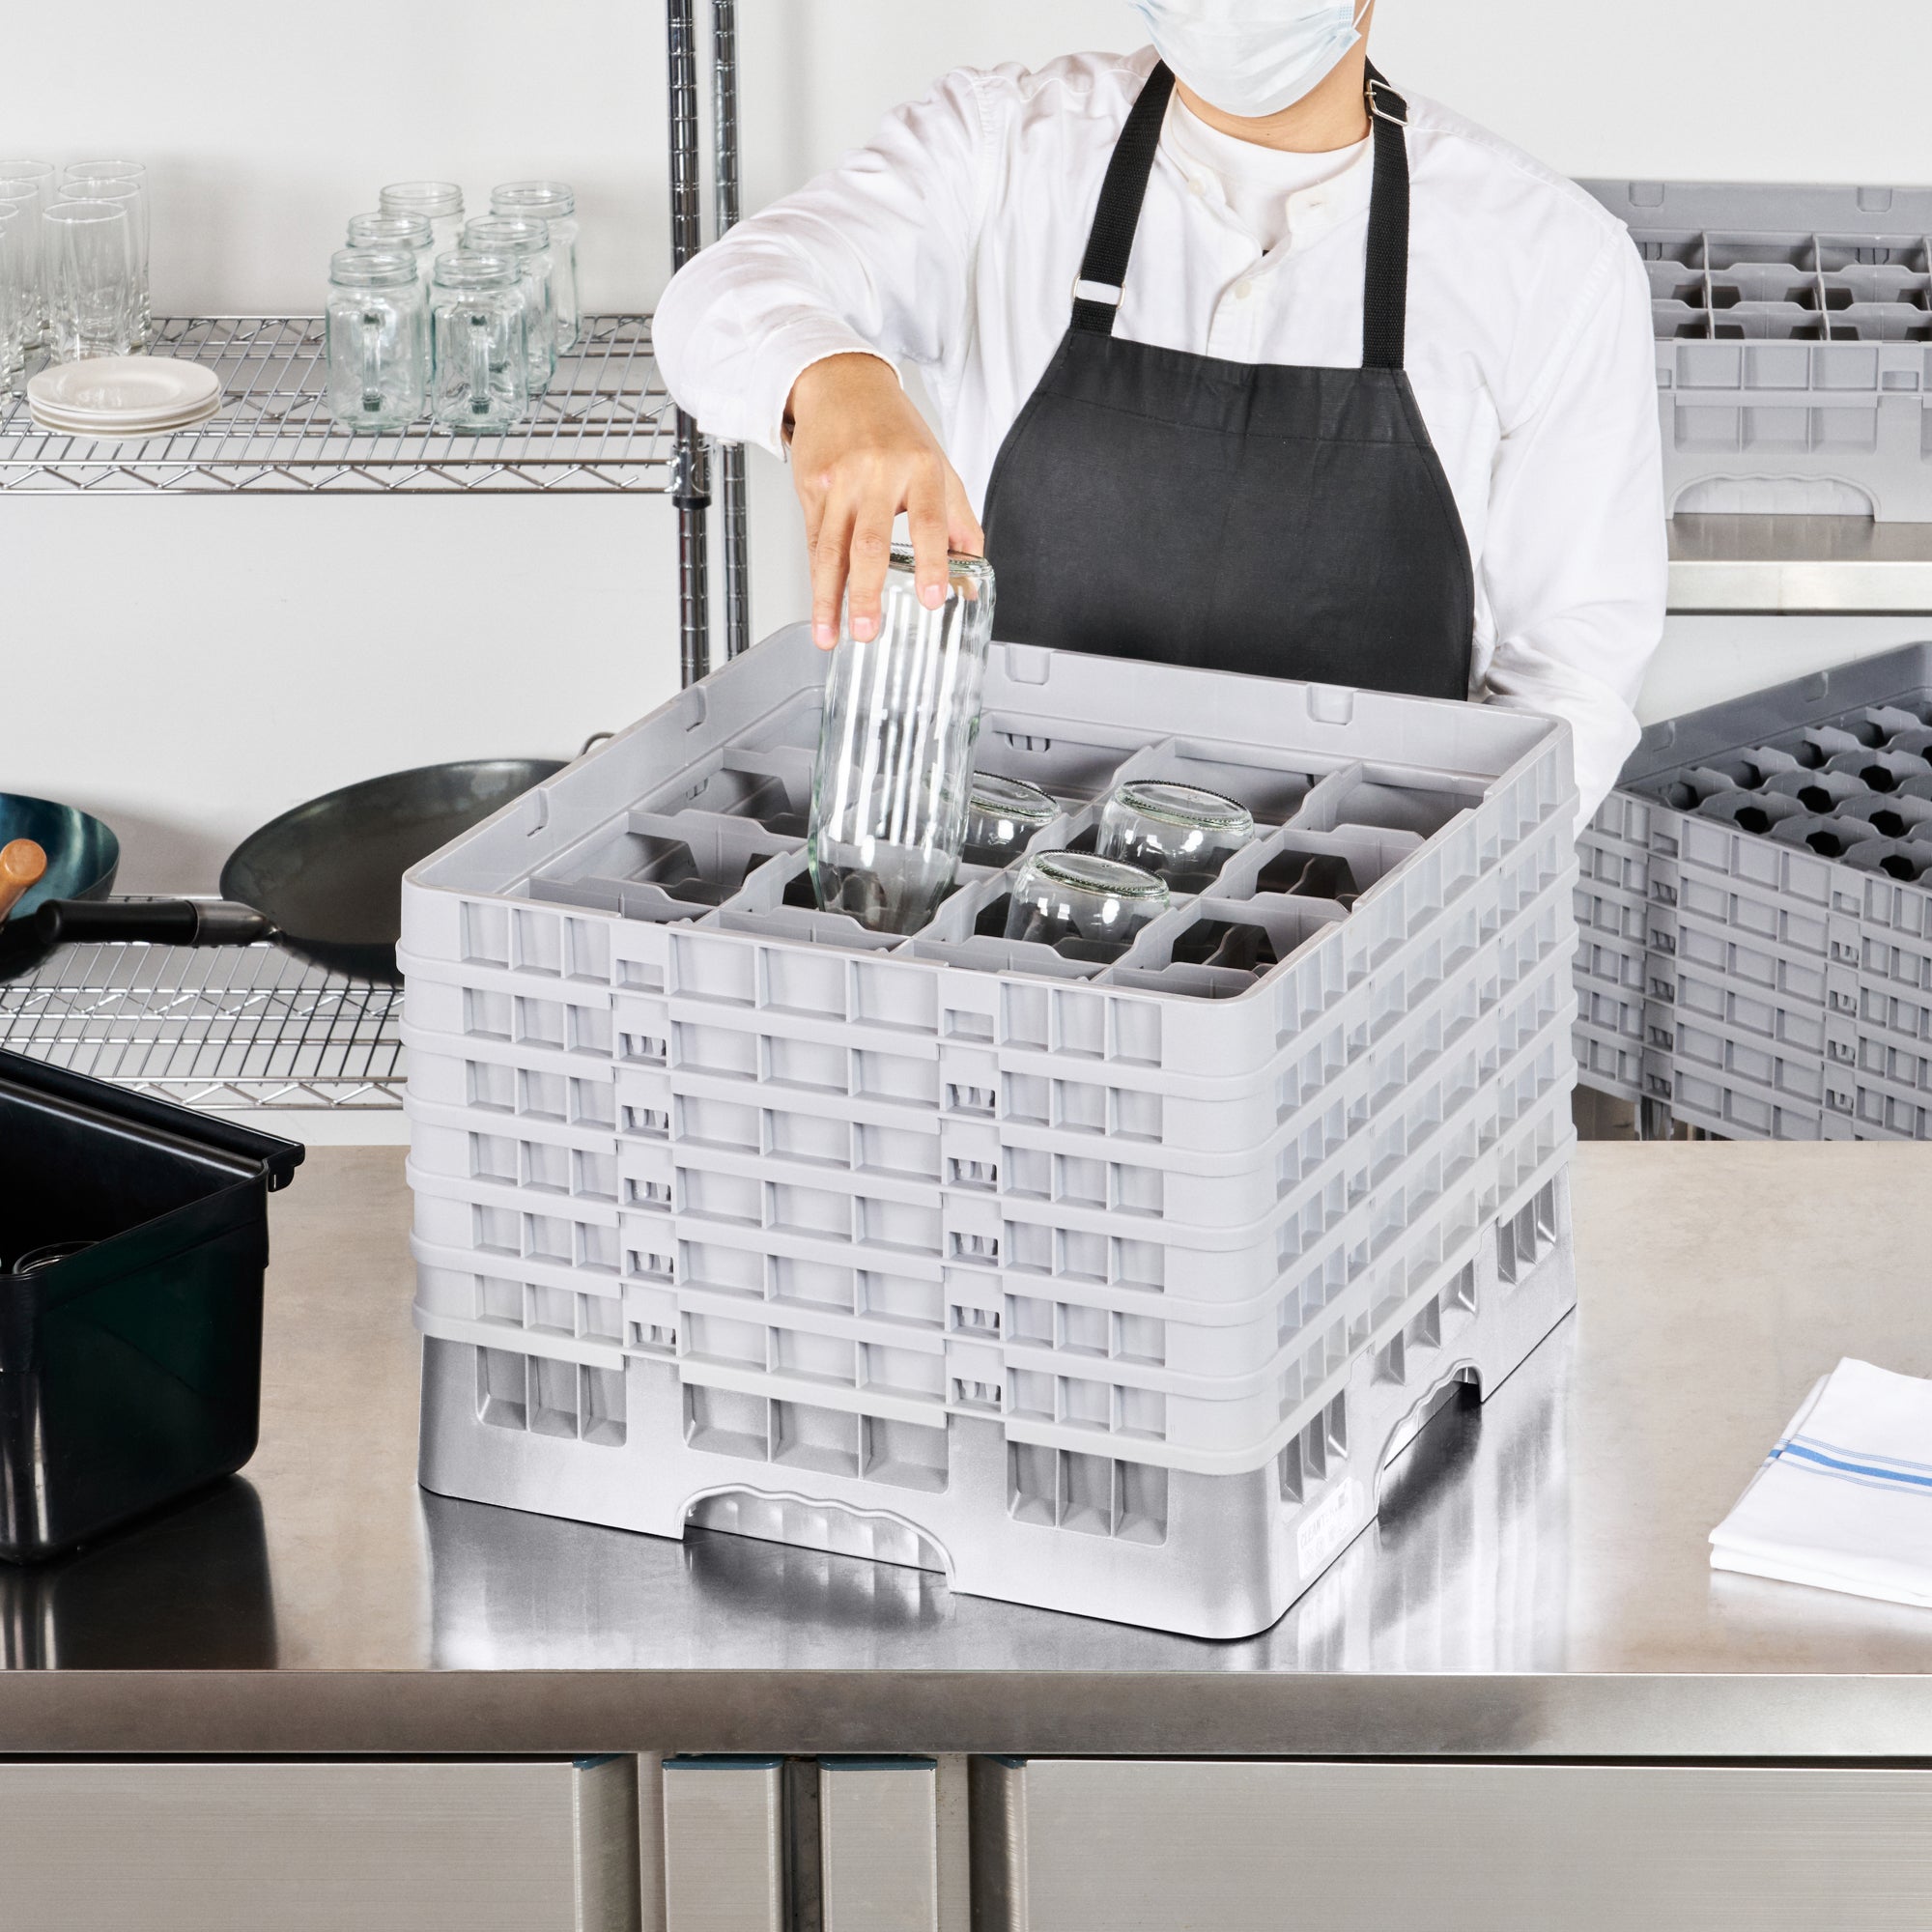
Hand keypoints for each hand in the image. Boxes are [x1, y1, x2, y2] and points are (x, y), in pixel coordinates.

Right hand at [787, 353, 983, 647]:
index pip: (928, 523)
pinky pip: (814, 541)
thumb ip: (958, 523)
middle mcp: (877, 473)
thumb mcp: (938, 467)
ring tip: (831, 635)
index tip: (933, 599)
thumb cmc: (895, 429)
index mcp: (920, 467)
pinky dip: (816, 579)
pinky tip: (821, 607)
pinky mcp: (811, 486)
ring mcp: (839, 480)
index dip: (933, 563)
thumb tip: (972, 579)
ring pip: (831, 549)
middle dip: (866, 593)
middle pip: (869, 543)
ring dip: (829, 598)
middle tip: (868, 632)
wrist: (843, 382)